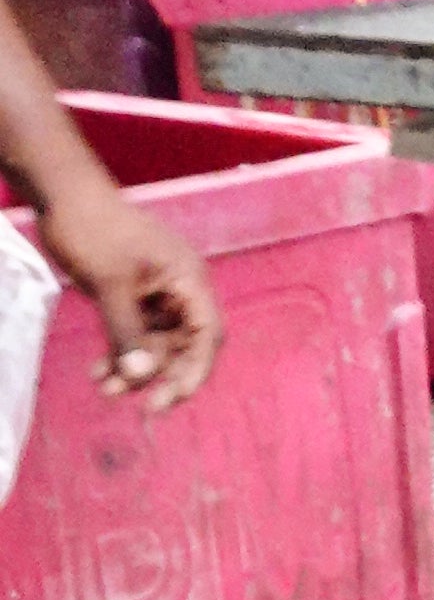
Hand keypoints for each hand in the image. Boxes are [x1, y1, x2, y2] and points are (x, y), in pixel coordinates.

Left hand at [39, 180, 218, 406]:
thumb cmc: (92, 228)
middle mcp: (180, 289)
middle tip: (139, 406)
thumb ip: (127, 332)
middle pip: (184, 346)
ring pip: (156, 345)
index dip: (194, 371)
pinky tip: (99, 370)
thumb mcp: (110, 284)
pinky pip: (135, 334)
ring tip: (104, 387)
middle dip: (160, 376)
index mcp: (189, 280)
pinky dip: (120, 352)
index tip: (171, 399)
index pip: (207, 335)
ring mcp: (157, 293)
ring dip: (134, 369)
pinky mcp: (135, 296)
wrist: (61, 193)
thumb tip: (140, 378)